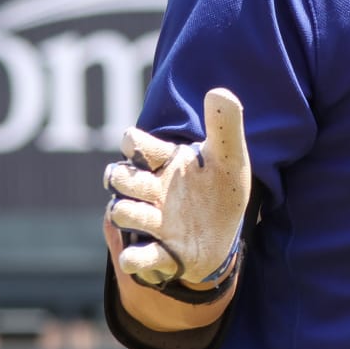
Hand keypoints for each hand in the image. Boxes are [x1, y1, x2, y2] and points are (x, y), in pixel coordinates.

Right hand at [105, 87, 250, 292]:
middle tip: (149, 186)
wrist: (228, 236)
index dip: (135, 144)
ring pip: (121, 212)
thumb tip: (219, 91)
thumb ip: (225, 125)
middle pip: (119, 176)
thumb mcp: (231, 157)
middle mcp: (152, 191)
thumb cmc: (221, 190)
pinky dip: (134, 257)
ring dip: (129, 213)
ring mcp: (154, 223)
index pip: (133, 142)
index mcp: (165, 162)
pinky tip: (140, 253)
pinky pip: (136, 257)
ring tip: (152, 217)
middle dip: (125, 179)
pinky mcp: (162, 254)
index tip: (155, 154)